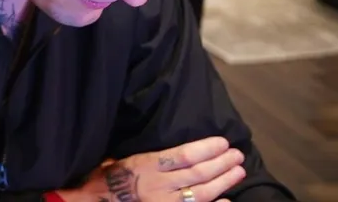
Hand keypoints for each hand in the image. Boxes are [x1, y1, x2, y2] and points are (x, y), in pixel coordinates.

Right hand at [56, 136, 246, 201]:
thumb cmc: (99, 181)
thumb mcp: (116, 160)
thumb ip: (142, 155)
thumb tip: (163, 144)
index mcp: (146, 166)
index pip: (184, 155)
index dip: (207, 148)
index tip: (223, 141)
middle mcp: (159, 186)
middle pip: (199, 173)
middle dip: (222, 163)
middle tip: (237, 155)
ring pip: (203, 193)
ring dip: (224, 182)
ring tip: (238, 172)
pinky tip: (227, 201)